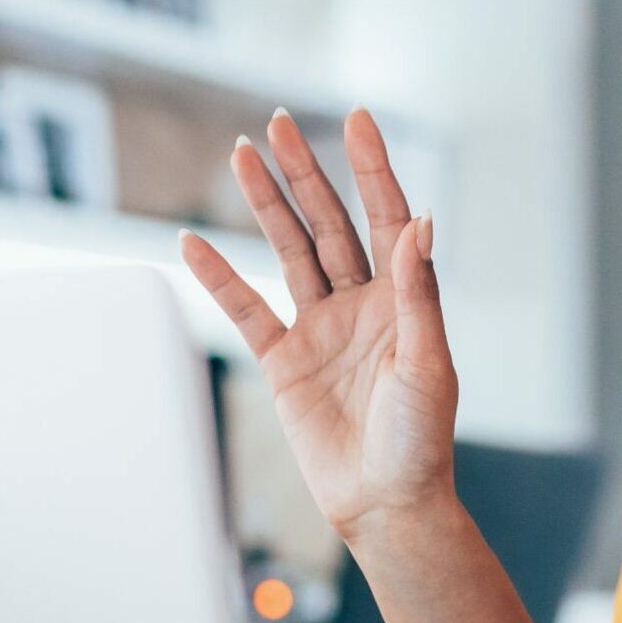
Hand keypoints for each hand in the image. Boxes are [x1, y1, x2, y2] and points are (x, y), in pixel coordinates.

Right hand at [178, 107, 459, 542]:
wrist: (386, 503)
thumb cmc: (421, 440)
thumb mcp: (428, 363)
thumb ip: (419, 293)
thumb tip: (422, 221)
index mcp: (403, 300)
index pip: (386, 219)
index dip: (372, 169)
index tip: (358, 119)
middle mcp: (362, 305)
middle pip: (329, 223)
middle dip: (305, 174)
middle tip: (279, 123)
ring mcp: (321, 329)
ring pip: (288, 252)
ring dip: (266, 206)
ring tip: (241, 155)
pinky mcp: (285, 362)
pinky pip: (247, 311)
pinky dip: (220, 278)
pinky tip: (193, 242)